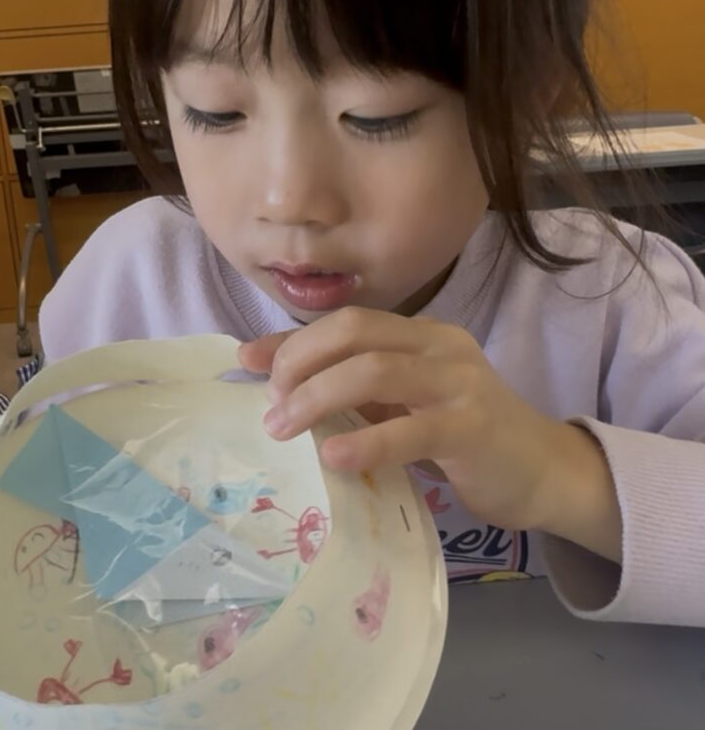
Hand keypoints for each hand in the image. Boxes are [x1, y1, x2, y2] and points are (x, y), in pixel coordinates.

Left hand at [239, 307, 621, 562]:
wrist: (542, 470)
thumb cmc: (462, 435)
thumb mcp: (402, 401)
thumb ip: (350, 384)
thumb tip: (269, 371)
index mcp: (421, 333)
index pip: (346, 321)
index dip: (293, 340)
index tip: (248, 364)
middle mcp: (439, 345)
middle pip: (355, 332)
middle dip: (299, 362)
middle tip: (271, 404)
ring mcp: (459, 384)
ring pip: (375, 370)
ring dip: (317, 396)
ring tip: (283, 427)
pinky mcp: (472, 429)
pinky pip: (409, 430)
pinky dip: (366, 441)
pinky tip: (334, 457)